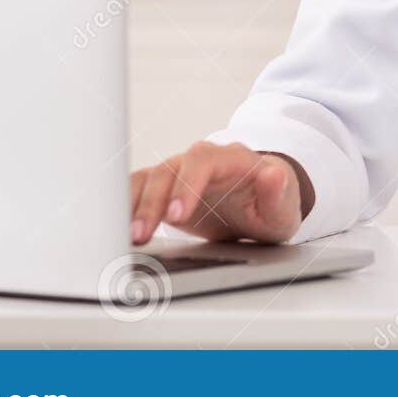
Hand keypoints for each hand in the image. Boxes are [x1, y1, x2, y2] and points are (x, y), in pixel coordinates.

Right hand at [129, 141, 309, 244]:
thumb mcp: (284, 207)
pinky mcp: (165, 188)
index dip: (187, 186)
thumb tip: (274, 175)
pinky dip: (124, 206)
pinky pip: (137, 189)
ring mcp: (180, 172)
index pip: (203, 162)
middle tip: (141, 235)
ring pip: (148, 178)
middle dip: (152, 202)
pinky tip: (113, 226)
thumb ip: (278, 192)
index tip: (176, 215)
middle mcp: (201, 160)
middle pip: (168, 170)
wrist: (262, 203)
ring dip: (132, 206)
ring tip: (126, 237)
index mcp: (233, 160)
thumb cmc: (273, 205)